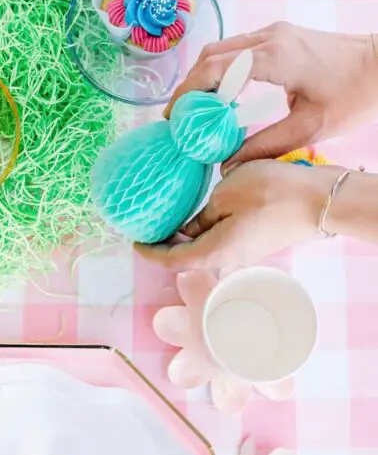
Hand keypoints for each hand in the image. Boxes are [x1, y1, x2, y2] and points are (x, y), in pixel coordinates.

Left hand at [135, 161, 338, 269]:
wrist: (319, 199)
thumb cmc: (271, 193)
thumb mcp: (225, 194)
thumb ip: (202, 214)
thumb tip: (191, 227)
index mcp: (213, 251)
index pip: (171, 260)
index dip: (150, 252)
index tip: (135, 240)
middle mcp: (226, 258)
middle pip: (186, 256)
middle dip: (165, 244)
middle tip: (149, 225)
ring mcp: (242, 252)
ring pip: (203, 247)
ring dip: (184, 236)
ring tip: (169, 217)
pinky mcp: (254, 242)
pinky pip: (220, 239)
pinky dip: (203, 229)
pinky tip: (199, 212)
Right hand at [165, 23, 377, 170]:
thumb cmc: (355, 95)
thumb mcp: (310, 128)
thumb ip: (264, 146)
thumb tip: (227, 165)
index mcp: (274, 56)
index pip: (215, 68)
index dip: (188, 92)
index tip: (174, 118)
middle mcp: (269, 37)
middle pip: (211, 55)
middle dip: (189, 86)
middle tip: (178, 119)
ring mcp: (274, 33)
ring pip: (221, 50)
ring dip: (203, 78)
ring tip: (194, 111)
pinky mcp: (279, 37)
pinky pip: (236, 51)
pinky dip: (219, 72)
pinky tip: (218, 98)